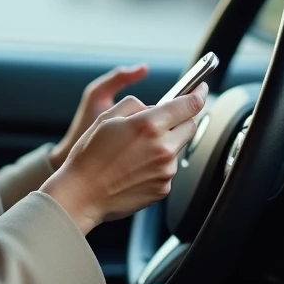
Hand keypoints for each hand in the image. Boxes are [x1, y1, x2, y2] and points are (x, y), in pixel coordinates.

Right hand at [41, 83, 208, 234]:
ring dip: (165, 144)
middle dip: (180, 119)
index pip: (189, 104)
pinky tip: (134, 168)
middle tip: (161, 121)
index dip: (199, 93)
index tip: (201, 89)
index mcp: (149, 125)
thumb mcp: (106, 117)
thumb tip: (152, 107)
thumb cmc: (89, 157)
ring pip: (177, 148)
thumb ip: (135, 105)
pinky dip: (157, 164)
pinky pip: (168, 169)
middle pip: (190, 126)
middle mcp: (163, 148)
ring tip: (134, 152)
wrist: (82, 194)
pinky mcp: (163, 188)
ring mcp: (166, 170)